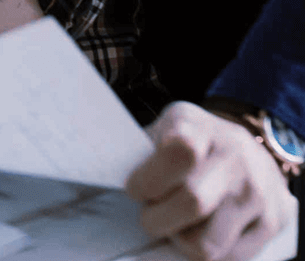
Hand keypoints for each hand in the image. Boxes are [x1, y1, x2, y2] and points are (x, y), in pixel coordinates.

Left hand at [126, 102, 293, 260]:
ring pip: (207, 243)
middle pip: (192, 202)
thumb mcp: (167, 126)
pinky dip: (205, 252)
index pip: (179, 153)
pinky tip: (199, 231)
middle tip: (149, 215)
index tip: (134, 189)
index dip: (149, 179)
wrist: (249, 148)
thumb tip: (103, 172)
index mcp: (200, 129)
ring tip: (175, 223)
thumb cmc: (194, 140)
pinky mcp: (272, 223)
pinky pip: (229, 258)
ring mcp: (256, 193)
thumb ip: (142, 149)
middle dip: (157, 218)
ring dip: (180, 239)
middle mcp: (234, 159)